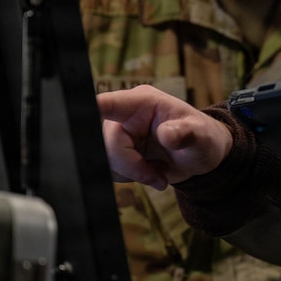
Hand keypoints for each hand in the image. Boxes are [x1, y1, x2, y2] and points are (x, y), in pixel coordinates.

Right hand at [97, 86, 233, 190]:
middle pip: (107, 142)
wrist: (199, 156)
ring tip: (157, 172)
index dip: (93, 109)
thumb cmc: (202, 139)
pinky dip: (130, 178)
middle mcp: (126, 115)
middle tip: (157, 175)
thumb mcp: (201, 137)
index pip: (110, 103)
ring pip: (106, 159)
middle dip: (131, 165)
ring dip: (131, 174)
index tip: (79, 114)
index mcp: (142, 102)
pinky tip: (149, 173)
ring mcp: (120, 133)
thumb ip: (185, 134)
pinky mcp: (118, 151)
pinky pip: (109, 169)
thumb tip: (167, 134)